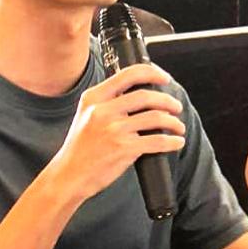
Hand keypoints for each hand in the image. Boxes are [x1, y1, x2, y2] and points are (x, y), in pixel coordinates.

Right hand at [52, 63, 184, 203]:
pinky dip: (171, 141)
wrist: (69, 175)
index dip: (151, 73)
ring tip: (178, 126)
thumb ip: (106, 103)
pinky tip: (176, 142)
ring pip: (155, 118)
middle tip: (176, 107)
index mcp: (94, 98)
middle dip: (168, 100)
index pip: (127, 75)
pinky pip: (156, 141)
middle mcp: (103, 111)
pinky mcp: (123, 149)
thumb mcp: (85, 116)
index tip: (164, 78)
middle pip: (146, 96)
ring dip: (173, 122)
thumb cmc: (80, 149)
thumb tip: (138, 95)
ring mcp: (113, 130)